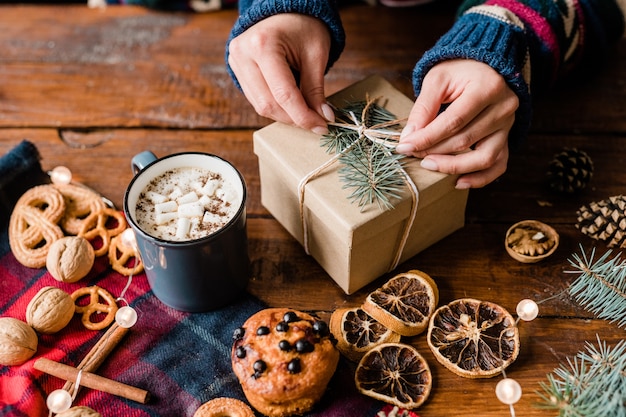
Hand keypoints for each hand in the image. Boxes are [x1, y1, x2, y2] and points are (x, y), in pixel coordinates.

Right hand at [228, 13, 334, 133]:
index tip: (322, 127)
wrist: (286, 12)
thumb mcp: (316, 55)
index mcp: (263, 45)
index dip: (303, 116)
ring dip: (285, 115)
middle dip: (294, 118)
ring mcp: (236, 63)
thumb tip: (323, 118)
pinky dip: (276, 107)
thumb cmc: (303, 27)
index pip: (284, 94)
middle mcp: (243, 54)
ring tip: (305, 113)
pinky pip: (256, 99)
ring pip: (261, 106)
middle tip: (317, 123)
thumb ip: (316, 89)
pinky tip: (291, 104)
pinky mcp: (237, 71)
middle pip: (269, 104)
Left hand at [396, 59, 518, 187]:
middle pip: (466, 140)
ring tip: (429, 165)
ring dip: (453, 166)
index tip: (404, 146)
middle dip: (434, 150)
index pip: (454, 121)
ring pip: (484, 157)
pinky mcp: (507, 138)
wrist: (485, 66)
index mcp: (488, 87)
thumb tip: (409, 138)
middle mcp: (504, 108)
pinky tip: (458, 181)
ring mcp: (508, 125)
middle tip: (412, 153)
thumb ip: (423, 107)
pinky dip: (480, 178)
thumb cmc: (459, 70)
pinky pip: (498, 165)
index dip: (427, 137)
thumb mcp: (437, 79)